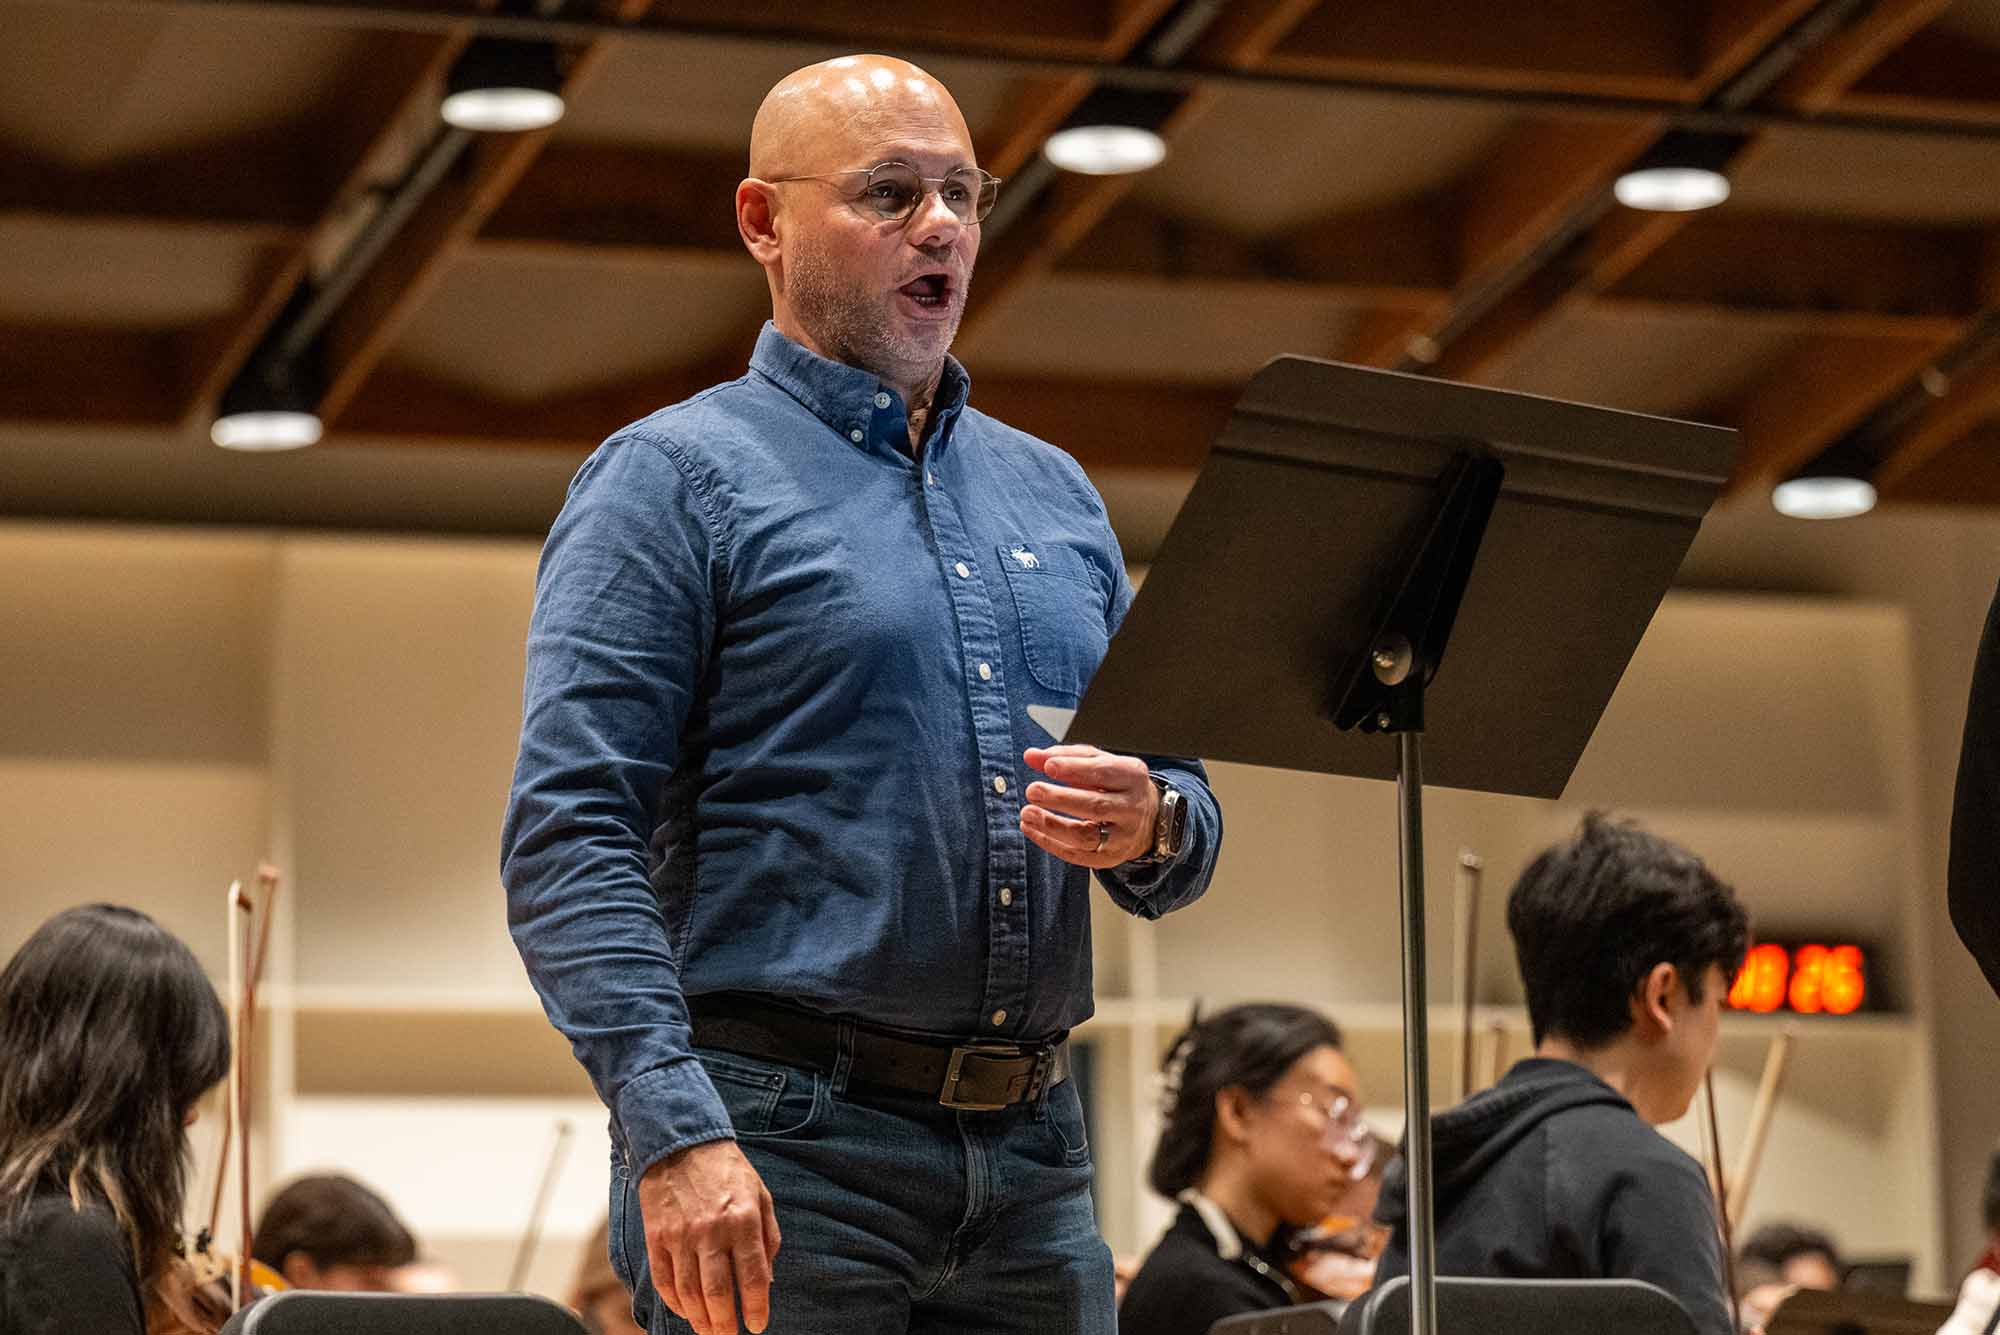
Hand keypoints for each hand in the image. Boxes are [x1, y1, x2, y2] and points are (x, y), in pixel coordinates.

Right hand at [637, 1139, 781, 1334]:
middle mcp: (712, 1230)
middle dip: (725, 1324)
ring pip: (689, 1292)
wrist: (682, 1143)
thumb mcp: (760, 1194)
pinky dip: (674, 1302)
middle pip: (718, 1292)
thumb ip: (768, 1236)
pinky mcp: (657, 1236)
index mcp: (743, 1220)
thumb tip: (767, 1279)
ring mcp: (681, 1235)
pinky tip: (685, 1311)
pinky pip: (664, 1279)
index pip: (754, 1276)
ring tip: (709, 1331)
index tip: (757, 1325)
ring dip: (700, 1319)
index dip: (757, 1307)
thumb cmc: (727, 1171)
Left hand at [1020, 745, 1158, 867]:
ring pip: (1086, 835)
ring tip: (1027, 813)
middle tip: (1033, 790)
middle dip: (1061, 799)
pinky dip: (1050, 843)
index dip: (1075, 769)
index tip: (1049, 766)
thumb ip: (1066, 757)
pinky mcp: (1108, 857)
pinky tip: (1031, 829)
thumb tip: (1031, 756)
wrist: (1147, 819)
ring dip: (1052, 825)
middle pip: (1096, 806)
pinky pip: (1077, 855)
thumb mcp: (1098, 763)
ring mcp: (1122, 836)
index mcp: (1132, 776)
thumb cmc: (1116, 785)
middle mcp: (1131, 807)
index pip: (1103, 772)